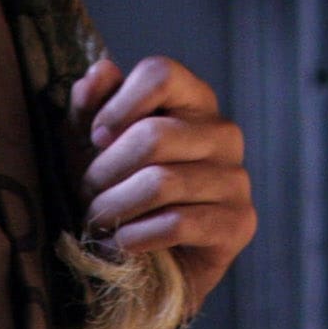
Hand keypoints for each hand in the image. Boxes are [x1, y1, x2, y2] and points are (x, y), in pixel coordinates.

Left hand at [67, 55, 255, 315]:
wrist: (141, 257)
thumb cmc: (115, 186)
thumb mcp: (89, 142)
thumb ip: (92, 104)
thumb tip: (101, 70)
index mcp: (192, 98)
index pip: (161, 74)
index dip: (119, 104)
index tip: (95, 137)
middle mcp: (223, 132)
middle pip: (154, 135)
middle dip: (106, 169)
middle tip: (88, 191)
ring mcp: (236, 178)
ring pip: (162, 183)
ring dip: (115, 206)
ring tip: (98, 219)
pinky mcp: (239, 223)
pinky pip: (179, 223)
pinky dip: (138, 236)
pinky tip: (122, 242)